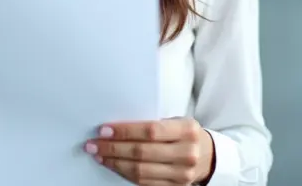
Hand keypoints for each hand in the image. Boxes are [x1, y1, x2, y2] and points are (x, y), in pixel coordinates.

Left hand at [85, 117, 214, 184]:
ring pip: (140, 171)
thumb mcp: (177, 121)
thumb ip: (154, 123)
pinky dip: (125, 174)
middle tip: (93, 144)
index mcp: (186, 130)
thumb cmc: (185, 134)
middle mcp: (186, 153)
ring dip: (115, 163)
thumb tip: (117, 125)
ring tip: (99, 155)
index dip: (125, 131)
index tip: (104, 130)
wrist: (207, 156)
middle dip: (113, 148)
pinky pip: (144, 182)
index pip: (150, 130)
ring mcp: (182, 174)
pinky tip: (114, 165)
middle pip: (142, 152)